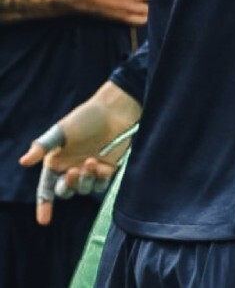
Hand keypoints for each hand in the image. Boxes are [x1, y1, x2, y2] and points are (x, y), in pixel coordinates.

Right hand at [18, 84, 139, 224]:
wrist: (113, 110)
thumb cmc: (84, 118)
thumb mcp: (60, 131)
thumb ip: (43, 147)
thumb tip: (23, 162)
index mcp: (56, 162)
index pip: (46, 189)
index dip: (44, 205)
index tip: (44, 221)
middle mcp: (71, 169)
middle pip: (65, 191)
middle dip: (67, 187)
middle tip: (73, 171)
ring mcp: (90, 170)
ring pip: (84, 189)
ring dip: (85, 180)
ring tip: (90, 161)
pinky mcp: (108, 169)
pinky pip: (101, 184)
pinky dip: (99, 179)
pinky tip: (100, 165)